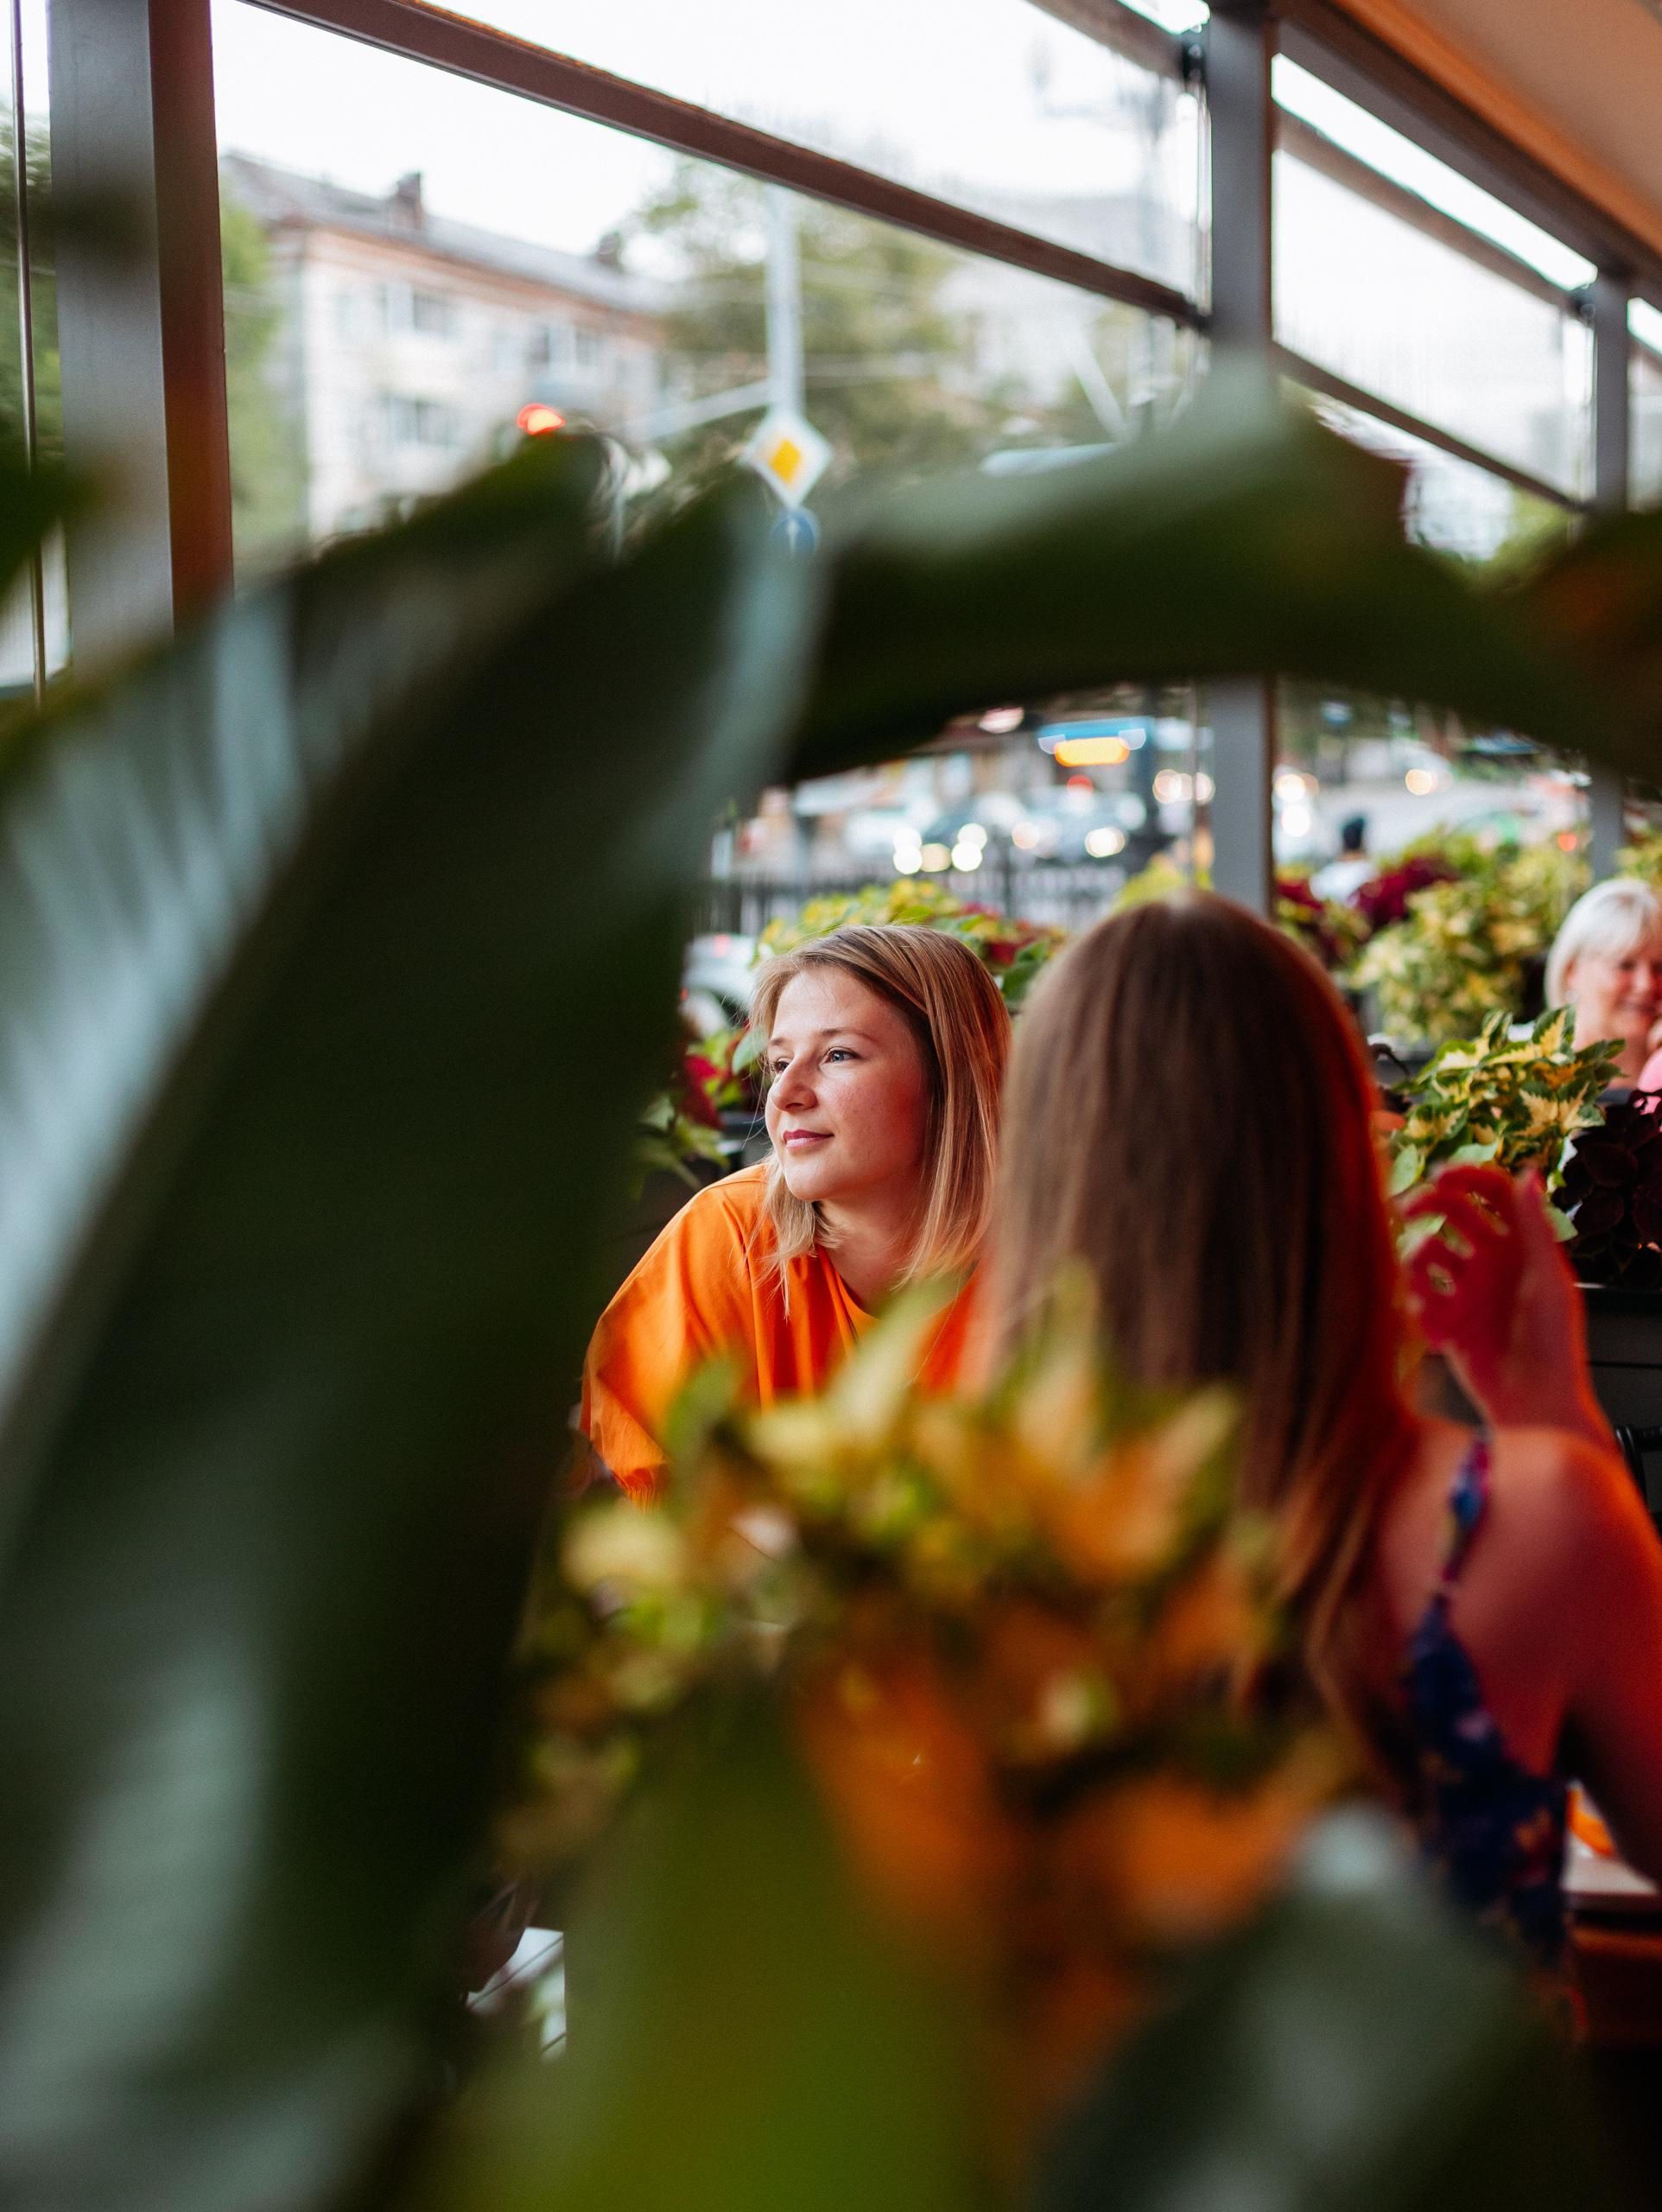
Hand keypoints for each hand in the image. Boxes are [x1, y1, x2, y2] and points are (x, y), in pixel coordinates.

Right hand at [1401, 1163, 1614, 1452]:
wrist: (1532, 1402)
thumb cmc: (1552, 1344)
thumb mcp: (1548, 1280)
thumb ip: (1535, 1226)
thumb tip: (1527, 1170)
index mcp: (1521, 1245)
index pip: (1492, 1193)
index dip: (1467, 1178)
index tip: (1441, 1176)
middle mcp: (1490, 1260)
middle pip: (1451, 1212)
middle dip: (1427, 1204)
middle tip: (1406, 1208)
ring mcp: (1465, 1288)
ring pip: (1425, 1252)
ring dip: (1415, 1259)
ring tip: (1425, 1289)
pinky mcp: (1444, 1318)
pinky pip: (1417, 1297)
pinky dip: (1420, 1310)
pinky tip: (1440, 1335)